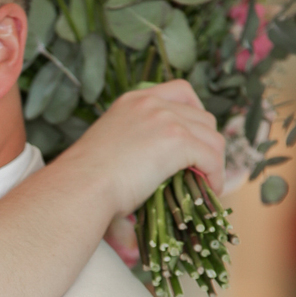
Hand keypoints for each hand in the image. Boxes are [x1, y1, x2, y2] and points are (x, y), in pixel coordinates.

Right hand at [70, 82, 224, 220]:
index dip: (195, 114)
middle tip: (201, 166)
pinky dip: (215, 175)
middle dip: (207, 141)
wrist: (80, 186)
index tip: (195, 136)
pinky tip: (208, 189)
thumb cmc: (84, 180)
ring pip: (211, 137)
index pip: (181, 91)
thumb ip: (130, 152)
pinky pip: (211, 157)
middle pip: (202, 116)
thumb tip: (137, 204)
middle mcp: (152, 103)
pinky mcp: (177, 141)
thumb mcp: (109, 149)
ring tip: (206, 182)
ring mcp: (166, 119)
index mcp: (133, 100)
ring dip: (213, 160)